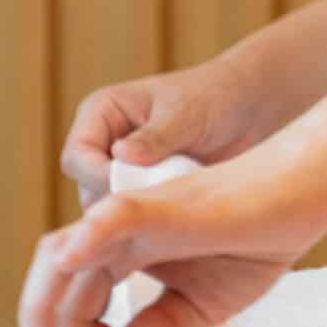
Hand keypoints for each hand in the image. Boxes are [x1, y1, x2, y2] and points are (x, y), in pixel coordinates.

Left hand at [19, 130, 326, 326]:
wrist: (304, 191)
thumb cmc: (259, 234)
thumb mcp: (204, 304)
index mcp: (126, 256)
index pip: (76, 307)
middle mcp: (119, 235)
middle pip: (59, 291)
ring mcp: (138, 218)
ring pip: (66, 258)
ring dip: (51, 313)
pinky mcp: (167, 205)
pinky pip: (114, 217)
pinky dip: (86, 238)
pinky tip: (73, 261)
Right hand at [60, 51, 278, 207]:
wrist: (249, 111)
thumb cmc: (213, 97)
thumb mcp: (184, 114)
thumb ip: (155, 136)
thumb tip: (121, 155)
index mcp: (101, 114)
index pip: (77, 156)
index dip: (96, 177)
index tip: (129, 191)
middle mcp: (104, 146)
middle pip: (88, 190)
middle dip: (118, 202)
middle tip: (154, 212)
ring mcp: (124, 173)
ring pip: (111, 210)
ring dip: (138, 215)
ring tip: (171, 218)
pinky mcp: (145, 194)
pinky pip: (136, 218)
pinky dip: (154, 223)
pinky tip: (177, 228)